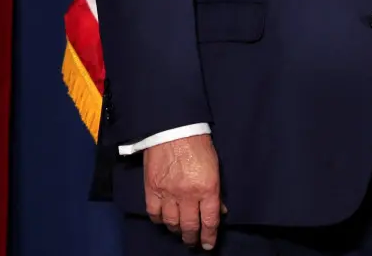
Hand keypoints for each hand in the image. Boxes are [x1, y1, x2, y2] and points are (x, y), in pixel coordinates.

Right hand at [143, 134, 224, 249]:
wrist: (173, 128)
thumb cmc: (197, 144)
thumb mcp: (214, 168)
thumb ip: (216, 191)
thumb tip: (219, 210)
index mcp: (207, 188)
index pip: (209, 221)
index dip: (209, 237)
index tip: (208, 244)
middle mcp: (188, 194)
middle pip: (190, 226)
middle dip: (192, 238)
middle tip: (193, 241)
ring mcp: (168, 192)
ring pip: (172, 222)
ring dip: (176, 230)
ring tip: (178, 231)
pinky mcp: (152, 187)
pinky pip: (154, 212)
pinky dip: (158, 219)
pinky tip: (163, 219)